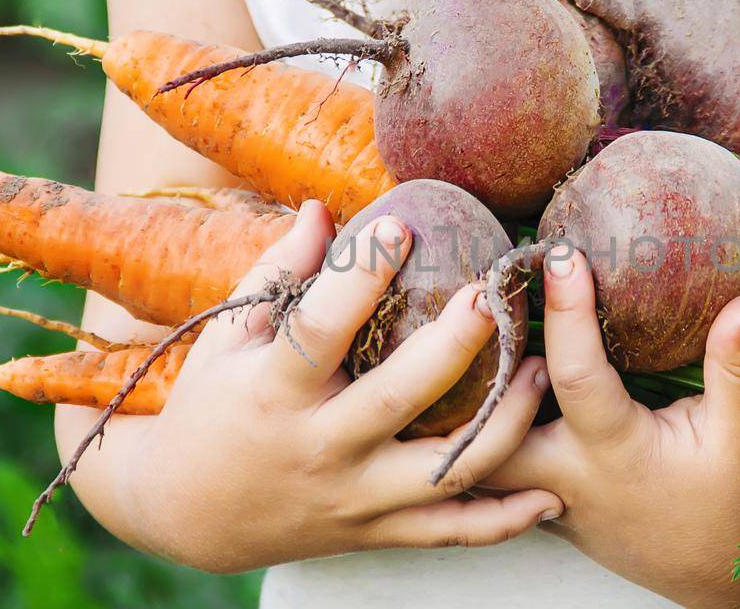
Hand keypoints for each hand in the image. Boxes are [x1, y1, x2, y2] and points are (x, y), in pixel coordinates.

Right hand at [57, 200, 558, 572]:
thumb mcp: (226, 340)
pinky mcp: (377, 532)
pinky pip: (452, 533)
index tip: (400, 223)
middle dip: (453, 346)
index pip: (319, 329)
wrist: (189, 516)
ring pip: (444, 471)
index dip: (359, 276)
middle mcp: (319, 449)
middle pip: (397, 399)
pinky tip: (550, 496)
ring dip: (504, 426)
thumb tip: (322, 208)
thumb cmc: (210, 409)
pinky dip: (504, 522)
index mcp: (272, 392)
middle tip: (495, 295)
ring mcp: (353, 497)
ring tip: (541, 371)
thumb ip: (277, 274)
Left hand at [484, 249, 739, 607]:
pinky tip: (469, 368)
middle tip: (481, 288)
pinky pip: (488, 461)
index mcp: (612, 450)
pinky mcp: (533, 502)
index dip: (566, 311)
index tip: (561, 253)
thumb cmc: (730, 505)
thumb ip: (738, 367)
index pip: (575, 374)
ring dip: (464, 393)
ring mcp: (539, 493)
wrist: (713, 577)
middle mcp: (562, 473)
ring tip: (465, 320)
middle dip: (474, 359)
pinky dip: (475, 419)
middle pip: (489, 419)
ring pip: (475, 446)